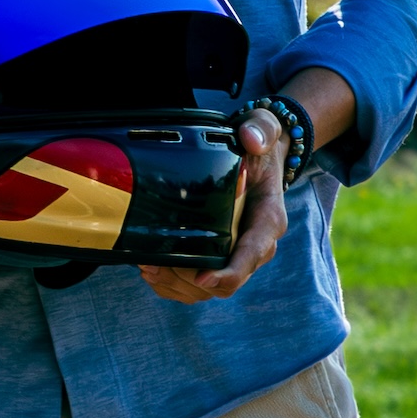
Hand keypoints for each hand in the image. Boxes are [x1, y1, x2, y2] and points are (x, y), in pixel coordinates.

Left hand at [137, 66, 356, 305]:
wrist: (261, 157)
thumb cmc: (260, 145)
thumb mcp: (264, 128)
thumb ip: (261, 129)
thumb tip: (250, 138)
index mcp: (268, 220)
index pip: (252, 254)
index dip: (229, 272)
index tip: (202, 277)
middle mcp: (257, 245)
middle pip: (227, 280)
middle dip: (189, 280)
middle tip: (154, 266)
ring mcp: (239, 254)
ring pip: (211, 289)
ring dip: (178, 285)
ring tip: (148, 269)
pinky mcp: (223, 256)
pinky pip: (201, 284)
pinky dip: (176, 284)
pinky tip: (153, 272)